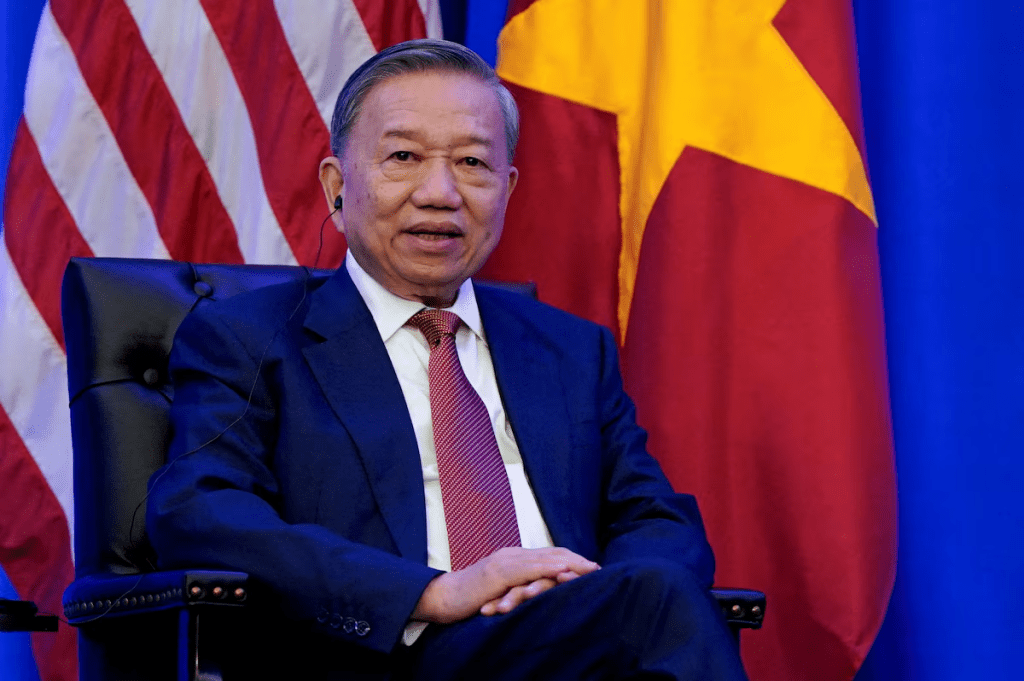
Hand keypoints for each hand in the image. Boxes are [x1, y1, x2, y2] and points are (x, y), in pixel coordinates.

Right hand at [412, 547, 599, 623]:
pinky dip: (548, 569)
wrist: (444, 597)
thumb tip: (540, 593)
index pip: (549, 555)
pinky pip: (529, 569)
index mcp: (514, 558)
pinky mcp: (498, 572)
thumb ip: (520, 586)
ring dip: (570, 563)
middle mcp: (513, 555)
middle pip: (552, 553)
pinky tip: (563, 571)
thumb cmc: (471, 597)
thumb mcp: (502, 590)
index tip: (591, 568)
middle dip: (577, 560)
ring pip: (544, 558)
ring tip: (590, 568)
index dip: (572, 560)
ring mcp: (506, 561)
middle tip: (598, 568)